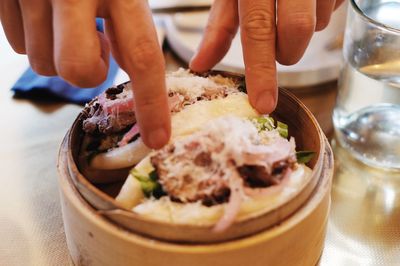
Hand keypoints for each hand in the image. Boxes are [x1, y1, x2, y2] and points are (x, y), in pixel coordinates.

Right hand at [0, 0, 169, 148]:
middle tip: (94, 44)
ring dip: (57, 51)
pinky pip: (12, 43)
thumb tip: (123, 62)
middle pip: (80, 72)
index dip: (151, 103)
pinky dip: (30, 36)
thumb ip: (133, 16)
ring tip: (65, 17)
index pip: (142, 57)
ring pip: (40, 62)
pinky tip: (41, 9)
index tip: (158, 138)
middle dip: (88, 71)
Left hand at [190, 0, 343, 113]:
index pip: (258, 31)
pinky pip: (336, 8)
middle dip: (286, 52)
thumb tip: (200, 65)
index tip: (264, 104)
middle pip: (296, 35)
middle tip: (276, 43)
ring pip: (320, 25)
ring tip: (291, 5)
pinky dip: (320, 12)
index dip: (260, 72)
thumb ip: (219, 26)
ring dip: (303, 29)